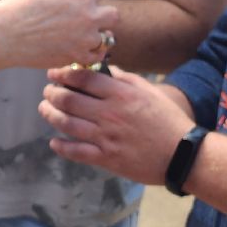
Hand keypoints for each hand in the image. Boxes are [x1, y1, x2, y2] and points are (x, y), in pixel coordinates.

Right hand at [0, 0, 116, 69]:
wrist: (5, 34)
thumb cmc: (19, 5)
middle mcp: (89, 16)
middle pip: (113, 15)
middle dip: (102, 14)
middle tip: (88, 17)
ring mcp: (85, 39)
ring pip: (106, 38)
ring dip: (96, 35)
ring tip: (81, 36)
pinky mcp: (77, 57)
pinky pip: (96, 57)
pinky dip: (90, 53)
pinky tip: (79, 49)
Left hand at [39, 67, 195, 183]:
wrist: (182, 154)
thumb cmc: (167, 120)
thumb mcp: (148, 91)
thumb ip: (124, 78)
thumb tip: (103, 68)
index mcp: (120, 94)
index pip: (82, 78)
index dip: (62, 74)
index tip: (53, 73)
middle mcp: (109, 113)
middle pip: (68, 99)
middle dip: (52, 93)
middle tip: (47, 92)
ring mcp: (106, 137)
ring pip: (67, 123)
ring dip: (50, 115)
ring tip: (44, 109)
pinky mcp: (107, 158)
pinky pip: (76, 152)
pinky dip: (61, 146)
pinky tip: (54, 142)